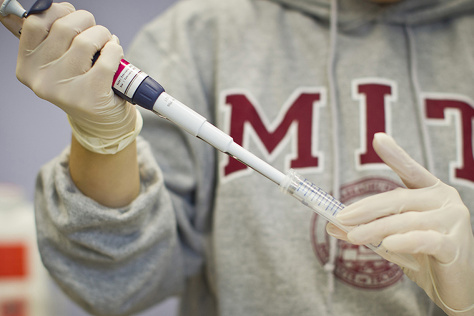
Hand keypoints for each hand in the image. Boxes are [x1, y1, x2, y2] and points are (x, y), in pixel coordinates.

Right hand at [13, 3, 140, 153]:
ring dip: (104, 35)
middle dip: (87, 22)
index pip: (35, 22)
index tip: (72, 16)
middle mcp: (41, 78)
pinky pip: (107, 58)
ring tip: (107, 44)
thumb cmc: (82, 83)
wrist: (101, 121)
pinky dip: (115, 50)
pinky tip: (115, 55)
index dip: (59, 11)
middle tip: (97, 33)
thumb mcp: (59, 61)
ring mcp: (64, 89)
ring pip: (86, 40)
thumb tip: (64, 9)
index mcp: (28, 64)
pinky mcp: (90, 96)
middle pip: (65, 26)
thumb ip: (55, 37)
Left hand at [327, 133, 473, 314]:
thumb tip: (332, 225)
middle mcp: (446, 201)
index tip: (378, 138)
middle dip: (366, 209)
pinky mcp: (456, 246)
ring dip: (375, 229)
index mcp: (433, 193)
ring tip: (352, 236)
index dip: (395, 155)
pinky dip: (404, 241)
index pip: (411, 170)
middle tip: (340, 217)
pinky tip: (386, 244)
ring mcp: (454, 222)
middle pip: (398, 199)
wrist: (458, 289)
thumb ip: (369, 229)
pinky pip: (425, 240)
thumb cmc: (426, 259)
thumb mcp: (394, 240)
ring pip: (406, 220)